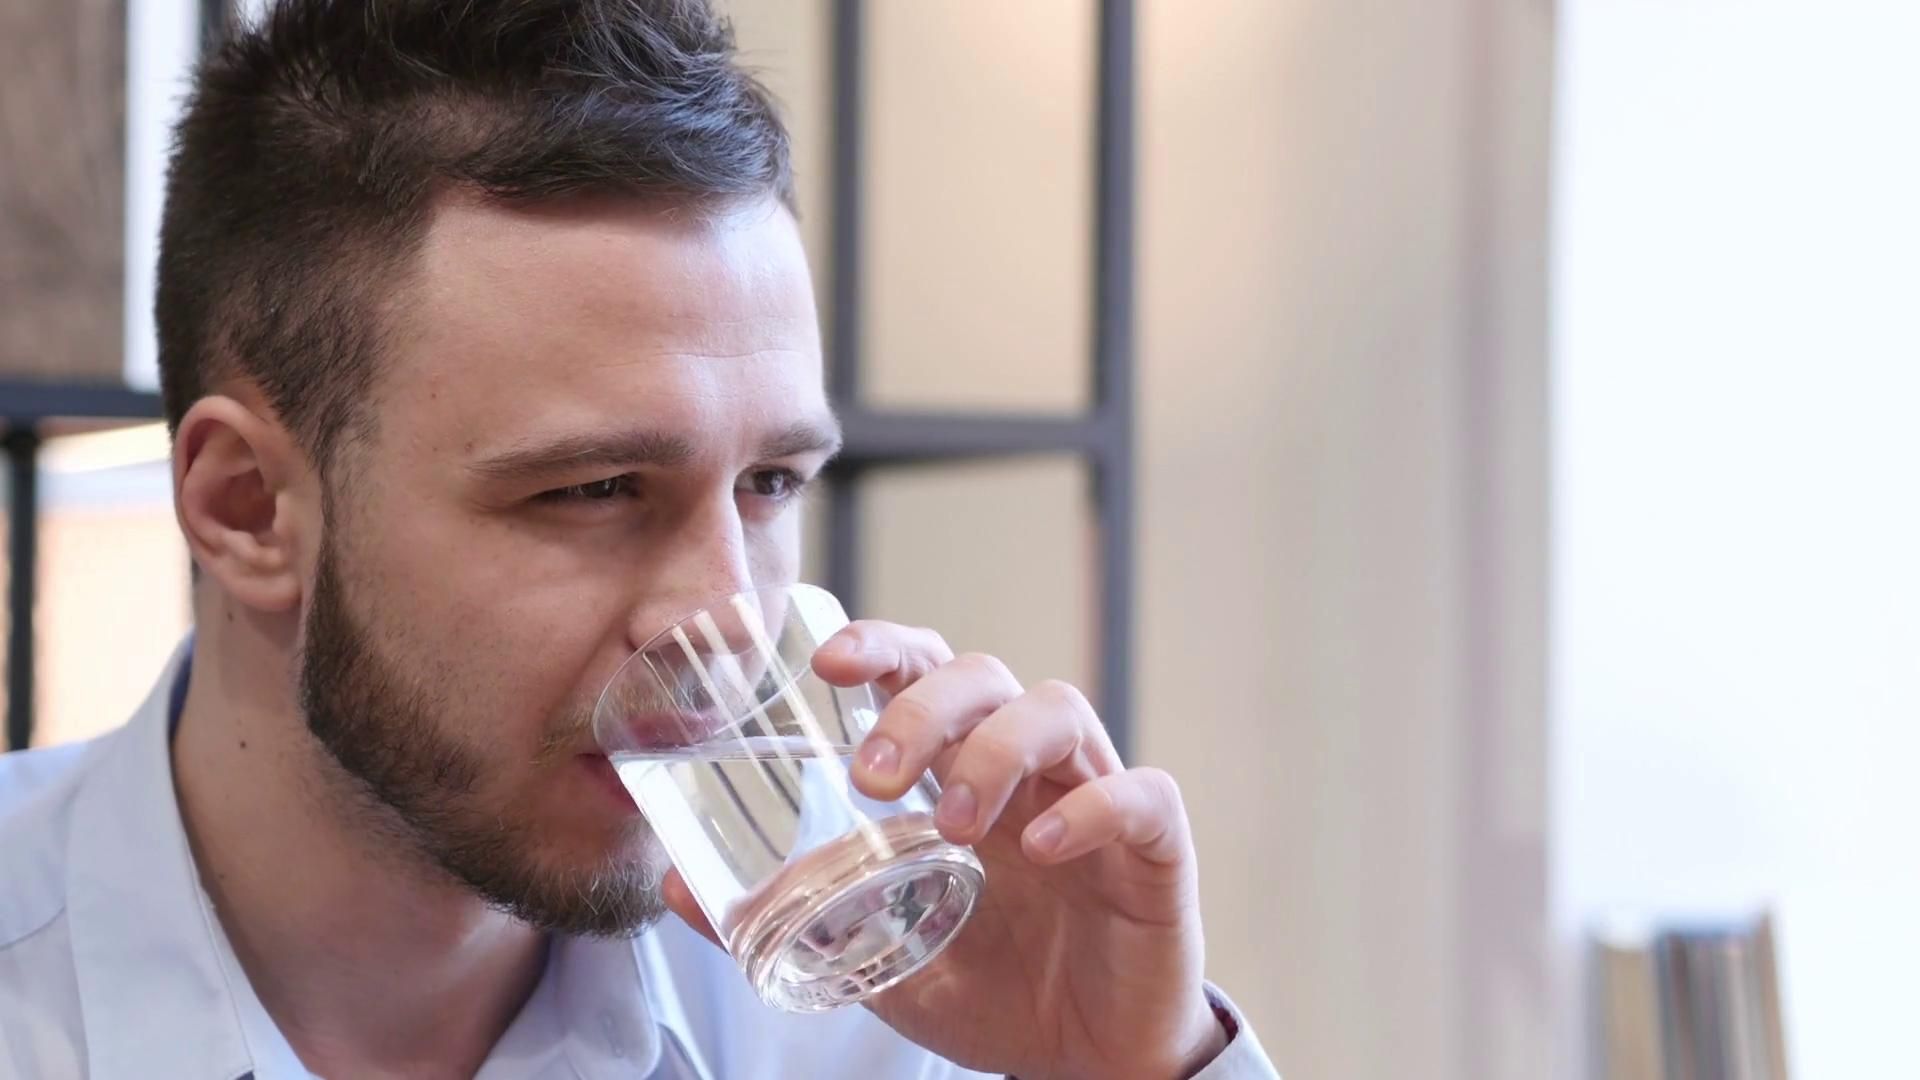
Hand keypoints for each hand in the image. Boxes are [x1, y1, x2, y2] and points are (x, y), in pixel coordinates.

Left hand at [661, 621, 1228, 1079]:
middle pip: (985, 676)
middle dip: (922, 706)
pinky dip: (1090, 809)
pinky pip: (1138, 795)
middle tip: (870, 776)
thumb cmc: (995, 992)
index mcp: (964, 774)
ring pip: (1058, 710)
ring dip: (993, 753)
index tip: (828, 665)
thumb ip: (796, 915)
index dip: (885, 647)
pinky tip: (1044, 851)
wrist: (1089, 1068)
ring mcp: (1096, 797)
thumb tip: (675, 886)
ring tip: (952, 824)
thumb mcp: (876, 956)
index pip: (927, 672)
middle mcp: (1030, 769)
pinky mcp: (1156, 848)